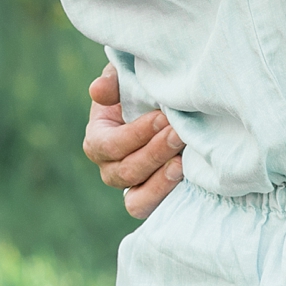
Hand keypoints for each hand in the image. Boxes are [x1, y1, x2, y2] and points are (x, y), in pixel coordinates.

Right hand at [83, 61, 183, 217]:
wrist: (170, 108)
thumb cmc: (144, 88)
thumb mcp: (127, 77)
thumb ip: (113, 81)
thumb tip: (98, 91)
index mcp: (98, 138)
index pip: (109, 145)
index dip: (136, 134)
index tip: (163, 116)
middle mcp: (110, 168)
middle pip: (125, 171)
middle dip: (155, 152)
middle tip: (180, 133)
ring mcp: (131, 187)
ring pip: (136, 199)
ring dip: (160, 179)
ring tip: (183, 161)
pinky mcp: (153, 198)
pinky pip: (152, 208)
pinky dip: (166, 194)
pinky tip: (187, 174)